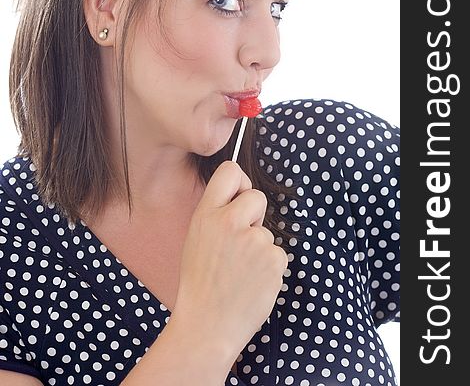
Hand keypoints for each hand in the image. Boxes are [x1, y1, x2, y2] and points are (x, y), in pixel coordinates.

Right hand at [170, 161, 287, 364]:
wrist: (207, 326)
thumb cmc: (200, 283)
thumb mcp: (196, 238)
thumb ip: (217, 213)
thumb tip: (242, 196)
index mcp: (206, 214)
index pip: (230, 171)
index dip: (239, 182)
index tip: (238, 197)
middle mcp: (230, 222)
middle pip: (257, 197)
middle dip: (254, 215)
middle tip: (239, 242)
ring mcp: (254, 241)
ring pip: (266, 232)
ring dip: (259, 248)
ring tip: (239, 272)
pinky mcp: (273, 260)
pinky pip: (276, 254)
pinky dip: (268, 267)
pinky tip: (251, 283)